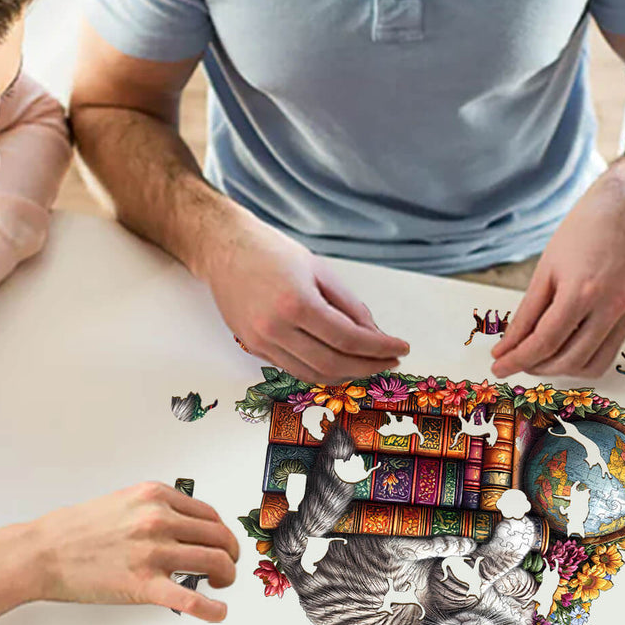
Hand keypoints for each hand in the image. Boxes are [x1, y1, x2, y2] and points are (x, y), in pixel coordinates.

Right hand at [0, 482, 241, 624]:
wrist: (43, 551)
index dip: (222, 532)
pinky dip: (212, 609)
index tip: (223, 544)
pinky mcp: (143, 585)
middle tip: (228, 566)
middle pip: (219, 536)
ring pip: (214, 562)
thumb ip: (157, 508)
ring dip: (226, 575)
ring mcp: (153, 552)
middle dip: (230, 554)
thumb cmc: (78, 529)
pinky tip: (219, 613)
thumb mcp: (124, 501)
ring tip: (222, 584)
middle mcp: (159, 520)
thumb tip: (187, 525)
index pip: (209, 514)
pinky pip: (191, 599)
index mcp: (156, 497)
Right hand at [197, 208, 408, 384]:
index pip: (348, 338)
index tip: (401, 349)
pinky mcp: (253, 347)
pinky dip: (321, 370)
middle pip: (333, 364)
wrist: (224, 249)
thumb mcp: (320, 270)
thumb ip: (349, 305)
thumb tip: (375, 334)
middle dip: (368, 367)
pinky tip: (339, 362)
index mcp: (296, 303)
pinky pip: (294, 369)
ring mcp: (260, 342)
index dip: (379, 348)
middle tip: (389, 362)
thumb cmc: (272, 252)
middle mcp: (275, 328)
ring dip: (346, 374)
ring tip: (368, 365)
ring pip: (313, 374)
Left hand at [490, 168, 624, 378]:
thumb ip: (527, 313)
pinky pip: (607, 356)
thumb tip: (508, 345)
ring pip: (589, 365)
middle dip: (535, 366)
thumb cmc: (582, 233)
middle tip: (514, 361)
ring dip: (559, 370)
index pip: (545, 341)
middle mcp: (608, 308)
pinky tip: (563, 352)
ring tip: (538, 359)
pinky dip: (582, 362)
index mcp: (581, 291)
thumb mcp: (545, 270)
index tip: (498, 366)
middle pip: (567, 359)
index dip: (518, 358)